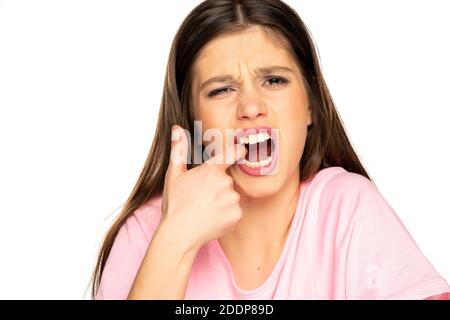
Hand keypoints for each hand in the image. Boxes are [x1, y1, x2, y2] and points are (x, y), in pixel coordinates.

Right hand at [160, 125, 245, 251]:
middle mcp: (226, 183)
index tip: (242, 150)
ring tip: (205, 209)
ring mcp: (233, 200)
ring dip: (222, 201)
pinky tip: (212, 218)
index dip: (238, 150)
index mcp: (212, 170)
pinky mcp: (237, 216)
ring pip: (231, 196)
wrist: (180, 233)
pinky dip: (226, 215)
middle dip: (218, 186)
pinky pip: (234, 211)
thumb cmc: (175, 204)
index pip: (232, 153)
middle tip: (202, 197)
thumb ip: (179, 150)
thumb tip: (177, 129)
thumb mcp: (174, 175)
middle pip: (227, 180)